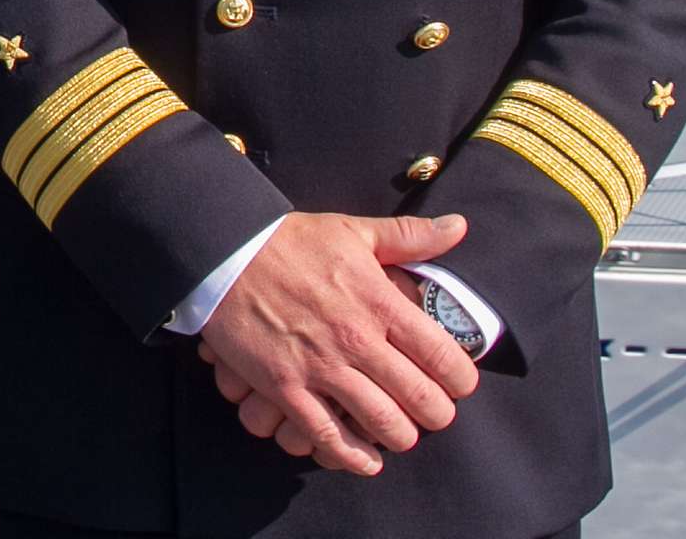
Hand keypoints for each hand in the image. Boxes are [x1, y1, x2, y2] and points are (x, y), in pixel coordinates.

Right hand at [195, 214, 478, 476]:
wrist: (223, 252)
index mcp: (379, 303)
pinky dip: (354, 457)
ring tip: (400, 433)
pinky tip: (367, 460)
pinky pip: (329, 437)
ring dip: (400, 436)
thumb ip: (409, 236)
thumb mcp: (353, 231)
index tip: (458, 384)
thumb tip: (458, 226)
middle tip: (433, 414)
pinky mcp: (285, 388)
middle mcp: (357, 340)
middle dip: (437, 415)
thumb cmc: (290, 241)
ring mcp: (321, 367)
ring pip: (383, 424)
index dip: (461, 380)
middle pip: (421, 399)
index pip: (444, 357)